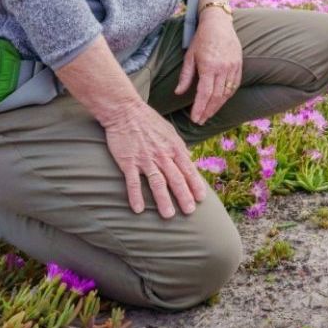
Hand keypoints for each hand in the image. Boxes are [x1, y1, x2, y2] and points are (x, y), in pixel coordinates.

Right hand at [100, 101, 207, 217]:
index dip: (195, 184)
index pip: (188, 169)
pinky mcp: (128, 162)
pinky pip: (132, 182)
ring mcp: (145, 159)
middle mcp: (162, 155)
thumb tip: (189, 160)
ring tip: (168, 215)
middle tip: (189, 212)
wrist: (125, 111)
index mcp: (174, 147)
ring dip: (163, 200)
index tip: (201, 199)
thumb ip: (179, 148)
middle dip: (184, 196)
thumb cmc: (149, 121)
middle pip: (176, 179)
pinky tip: (138, 209)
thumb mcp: (170, 132)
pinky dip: (135, 196)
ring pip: (157, 182)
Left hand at [177, 7, 243, 123]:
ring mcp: (233, 67)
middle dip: (208, 111)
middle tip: (200, 121)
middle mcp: (223, 68)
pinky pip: (234, 85)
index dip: (199, 108)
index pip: (204, 94)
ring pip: (227, 93)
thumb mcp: (189, 56)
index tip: (195, 118)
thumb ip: (185, 76)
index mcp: (209, 66)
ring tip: (208, 114)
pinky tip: (220, 102)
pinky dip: (227, 96)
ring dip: (217, 106)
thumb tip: (178, 93)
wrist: (219, 23)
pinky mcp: (239, 65)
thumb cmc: (201, 39)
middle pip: (216, 97)